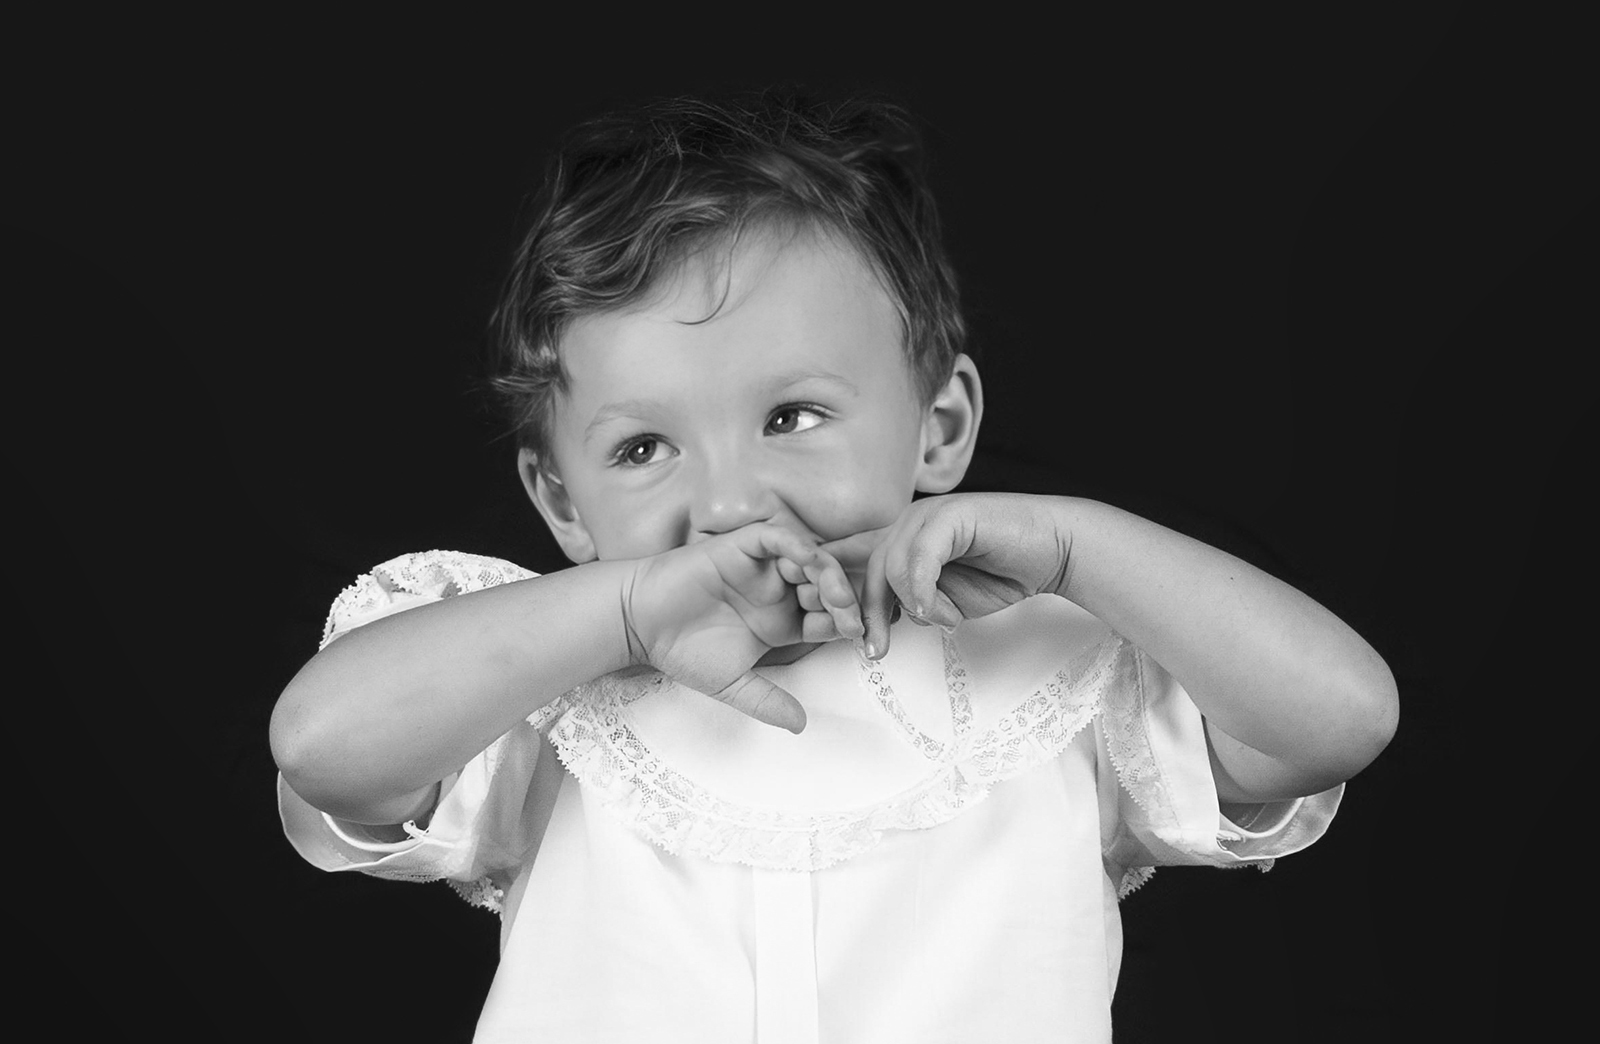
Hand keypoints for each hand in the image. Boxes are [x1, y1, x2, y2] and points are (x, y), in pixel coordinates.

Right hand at [622, 523, 862, 731]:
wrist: (639, 622)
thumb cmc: (679, 649)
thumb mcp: (732, 684)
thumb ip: (767, 701)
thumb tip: (801, 726)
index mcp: (782, 623)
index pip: (826, 620)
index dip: (843, 627)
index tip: (857, 639)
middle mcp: (777, 593)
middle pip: (826, 588)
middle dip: (843, 600)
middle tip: (851, 616)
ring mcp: (763, 568)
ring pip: (810, 561)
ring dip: (828, 574)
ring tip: (835, 594)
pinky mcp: (743, 546)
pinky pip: (778, 538)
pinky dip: (797, 545)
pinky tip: (808, 559)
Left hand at [821, 493, 1071, 659]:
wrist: (1052, 551)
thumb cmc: (1001, 572)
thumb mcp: (944, 599)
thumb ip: (909, 604)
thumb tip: (875, 626)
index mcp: (902, 539)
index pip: (852, 554)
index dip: (835, 585)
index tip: (833, 625)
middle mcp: (908, 522)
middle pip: (868, 571)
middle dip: (868, 616)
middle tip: (875, 651)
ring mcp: (928, 515)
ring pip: (891, 568)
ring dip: (918, 607)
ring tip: (948, 619)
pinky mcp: (950, 516)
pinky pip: (919, 560)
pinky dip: (926, 592)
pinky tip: (942, 611)